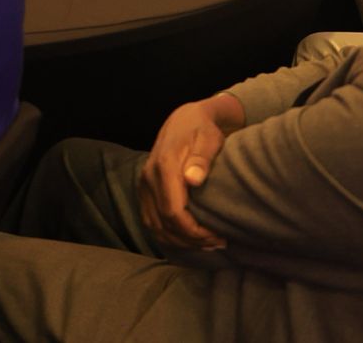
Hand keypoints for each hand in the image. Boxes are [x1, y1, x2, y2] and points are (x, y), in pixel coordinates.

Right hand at [138, 100, 228, 250]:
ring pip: (155, 226)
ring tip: (207, 244)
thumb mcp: (209, 138)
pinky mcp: (145, 190)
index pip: (173, 211)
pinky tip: (189, 239)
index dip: (194, 231)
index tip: (217, 236)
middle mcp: (149, 177)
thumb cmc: (202, 129)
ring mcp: (144, 184)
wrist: (184, 118)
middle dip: (191, 239)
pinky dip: (168, 235)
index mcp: (164, 165)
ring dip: (180, 241)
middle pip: (164, 223)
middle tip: (218, 242)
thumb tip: (193, 180)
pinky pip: (151, 221)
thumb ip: (201, 159)